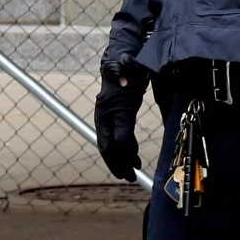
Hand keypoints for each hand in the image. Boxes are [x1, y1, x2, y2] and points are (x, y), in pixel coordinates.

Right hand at [94, 57, 150, 180]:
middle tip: (130, 177)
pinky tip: (135, 154)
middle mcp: (104, 118)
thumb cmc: (126, 79)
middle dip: (120, 163)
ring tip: (134, 170)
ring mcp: (110, 116)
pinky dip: (127, 147)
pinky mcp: (117, 113)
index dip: (116, 161)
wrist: (125, 61)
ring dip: (124, 157)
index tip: (125, 173)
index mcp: (104, 116)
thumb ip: (123, 127)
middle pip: (109, 147)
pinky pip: (119, 135)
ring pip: (114, 142)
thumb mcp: (126, 104)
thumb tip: (121, 148)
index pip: (107, 145)